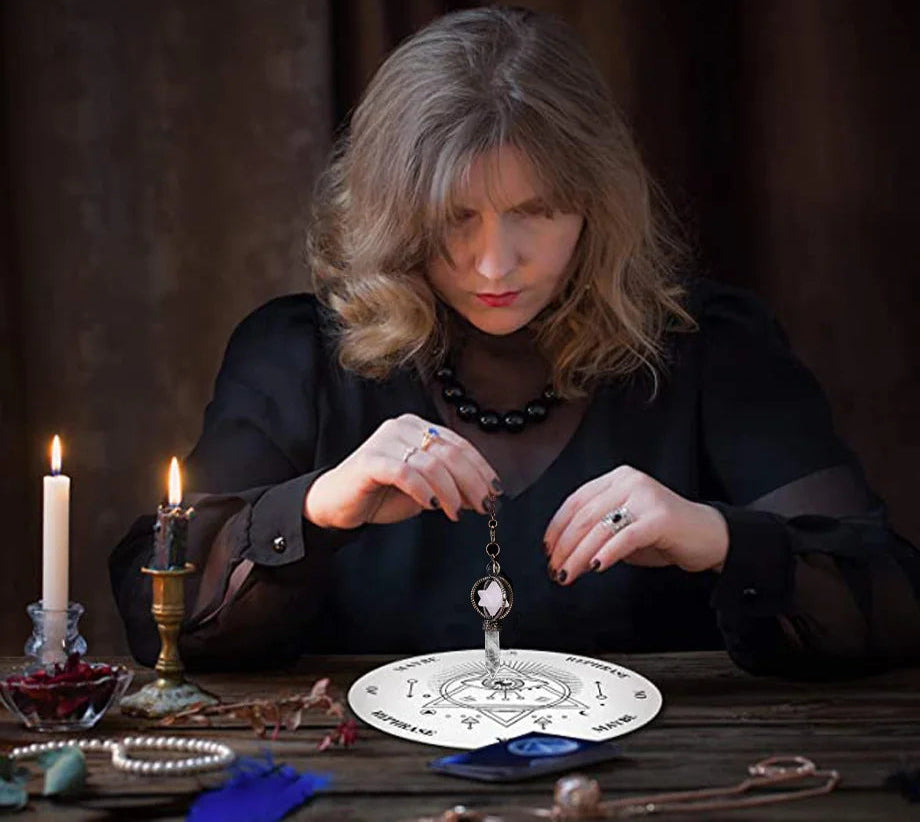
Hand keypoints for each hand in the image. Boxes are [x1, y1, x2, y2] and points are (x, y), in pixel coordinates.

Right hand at [304, 414, 501, 528]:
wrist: (336, 504)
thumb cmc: (381, 494)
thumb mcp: (424, 490)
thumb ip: (451, 487)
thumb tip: (483, 495)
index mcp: (418, 427)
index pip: (458, 444)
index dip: (481, 469)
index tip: (496, 492)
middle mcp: (403, 427)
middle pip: (449, 452)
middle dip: (472, 482)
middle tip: (485, 506)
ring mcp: (385, 440)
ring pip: (431, 463)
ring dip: (450, 491)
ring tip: (456, 513)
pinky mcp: (370, 460)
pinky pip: (405, 472)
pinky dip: (423, 490)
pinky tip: (433, 505)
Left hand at [543, 465, 728, 584]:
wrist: (709, 536)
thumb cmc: (663, 534)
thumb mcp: (623, 528)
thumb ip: (596, 532)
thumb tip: (564, 553)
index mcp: (617, 479)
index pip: (576, 501)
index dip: (557, 527)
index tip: (547, 549)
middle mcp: (629, 482)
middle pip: (584, 515)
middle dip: (565, 546)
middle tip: (555, 569)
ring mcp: (646, 497)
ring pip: (600, 527)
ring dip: (579, 555)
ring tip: (569, 574)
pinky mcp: (660, 517)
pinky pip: (625, 537)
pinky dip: (607, 553)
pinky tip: (597, 567)